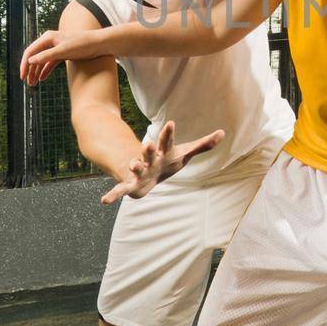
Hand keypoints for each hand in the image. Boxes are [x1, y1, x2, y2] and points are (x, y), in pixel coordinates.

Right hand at [19, 28, 104, 84]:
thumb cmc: (82, 44)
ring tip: (33, 84)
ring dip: (36, 72)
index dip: (24, 65)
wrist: (99, 44)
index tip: (22, 77)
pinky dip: (45, 70)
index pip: (30, 52)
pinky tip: (42, 79)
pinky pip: (50, 63)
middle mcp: (50, 41)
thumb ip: (46, 56)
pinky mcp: (63, 53)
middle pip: (34, 56)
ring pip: (42, 61)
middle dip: (29, 70)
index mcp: (47, 38)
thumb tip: (30, 61)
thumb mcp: (63, 51)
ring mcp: (56, 47)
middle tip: (27, 82)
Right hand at [101, 121, 224, 203]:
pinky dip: (112, 195)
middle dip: (148, 149)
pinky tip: (104, 201)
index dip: (168, 133)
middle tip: (147, 143)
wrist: (146, 173)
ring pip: (135, 168)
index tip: (171, 123)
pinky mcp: (131, 185)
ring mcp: (139, 171)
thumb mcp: (184, 153)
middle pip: (149, 153)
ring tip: (132, 165)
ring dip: (134, 167)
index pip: (166, 141)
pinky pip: (120, 190)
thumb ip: (203, 145)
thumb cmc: (167, 161)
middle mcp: (149, 159)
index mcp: (162, 152)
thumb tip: (223, 133)